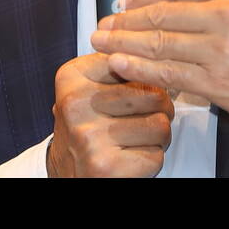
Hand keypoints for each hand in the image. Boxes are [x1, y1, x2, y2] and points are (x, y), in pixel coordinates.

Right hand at [47, 52, 175, 176]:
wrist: (68, 173)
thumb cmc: (88, 128)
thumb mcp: (92, 87)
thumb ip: (120, 65)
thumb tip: (160, 55)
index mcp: (72, 77)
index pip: (135, 60)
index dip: (148, 78)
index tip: (139, 88)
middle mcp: (76, 104)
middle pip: (155, 93)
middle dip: (160, 110)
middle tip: (141, 119)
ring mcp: (89, 136)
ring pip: (161, 125)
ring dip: (158, 137)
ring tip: (136, 139)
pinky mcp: (105, 167)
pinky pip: (155, 156)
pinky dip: (151, 160)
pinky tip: (131, 158)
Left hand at [90, 0, 228, 127]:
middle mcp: (226, 16)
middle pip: (162, 13)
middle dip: (125, 19)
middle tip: (102, 23)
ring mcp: (220, 52)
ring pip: (160, 43)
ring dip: (124, 43)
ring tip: (100, 42)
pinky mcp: (218, 84)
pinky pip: (170, 74)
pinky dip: (141, 69)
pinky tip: (120, 65)